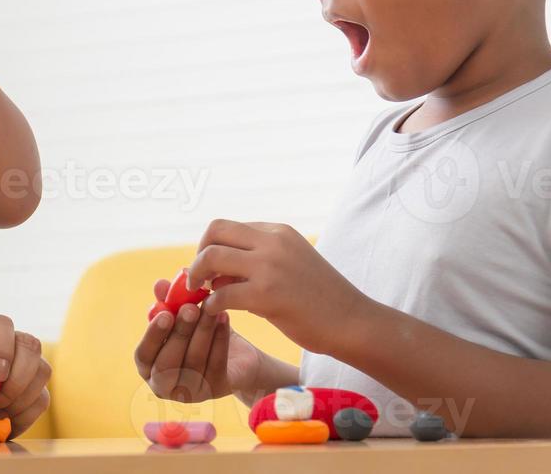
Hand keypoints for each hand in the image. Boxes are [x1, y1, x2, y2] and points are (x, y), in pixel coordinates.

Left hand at [0, 315, 50, 439]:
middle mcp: (10, 345)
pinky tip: (5, 418)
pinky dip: (23, 416)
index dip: (3, 347)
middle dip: (15, 381)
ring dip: (19, 399)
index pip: (1, 325)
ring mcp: (27, 366)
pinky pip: (42, 400)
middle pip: (31, 346)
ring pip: (43, 371)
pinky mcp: (36, 390)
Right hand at [134, 277, 264, 403]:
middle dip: (179, 333)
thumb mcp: (183, 316)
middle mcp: (165, 386)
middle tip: (190, 308)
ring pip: (193, 362)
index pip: (143, 355)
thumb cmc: (200, 334)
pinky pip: (216, 363)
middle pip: (167, 363)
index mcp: (149, 368)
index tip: (165, 314)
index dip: (152, 335)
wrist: (238, 357)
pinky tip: (224, 318)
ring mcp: (191, 392)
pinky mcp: (216, 390)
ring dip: (202, 331)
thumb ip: (169, 302)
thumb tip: (160, 284)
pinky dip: (220, 338)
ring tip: (211, 307)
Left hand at [186, 219, 368, 354]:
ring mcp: (269, 266)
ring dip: (197, 275)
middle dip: (198, 254)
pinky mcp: (267, 295)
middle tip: (197, 277)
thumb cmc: (321, 299)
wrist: (354, 323)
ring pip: (211, 257)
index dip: (210, 246)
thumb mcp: (290, 263)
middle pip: (214, 231)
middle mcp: (273, 242)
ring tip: (202, 293)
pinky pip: (221, 294)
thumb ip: (257, 259)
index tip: (208, 267)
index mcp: (278, 231)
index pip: (228, 226)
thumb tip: (214, 269)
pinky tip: (215, 311)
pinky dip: (211, 303)